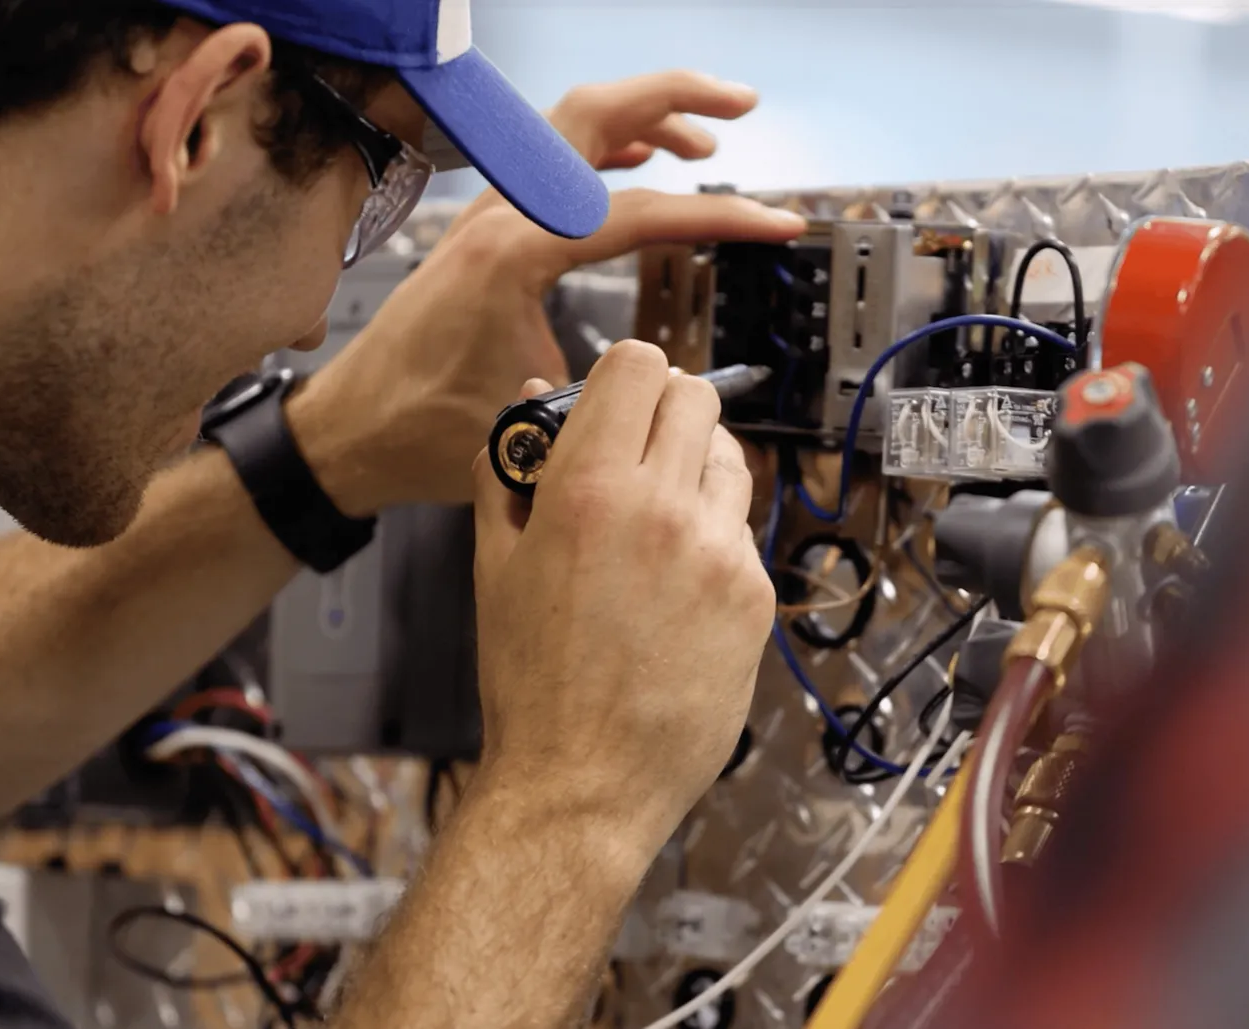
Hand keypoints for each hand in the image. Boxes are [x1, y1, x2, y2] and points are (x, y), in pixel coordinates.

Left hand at [290, 71, 807, 513]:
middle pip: (595, 115)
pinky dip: (603, 150)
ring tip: (704, 140)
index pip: (640, 211)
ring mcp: (486, 217)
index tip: (775, 223)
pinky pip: (552, 166)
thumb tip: (666, 381)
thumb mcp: (532, 419)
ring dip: (642, 118)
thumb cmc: (419, 430)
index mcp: (512, 253)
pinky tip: (636, 161)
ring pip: (571, 131)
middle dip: (676, 96)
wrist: (349, 434)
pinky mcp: (482, 232)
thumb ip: (605, 388)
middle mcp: (497, 216)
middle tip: (741, 105)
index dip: (721, 216)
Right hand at [470, 342, 775, 853]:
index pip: (639, 365)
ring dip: (697, 469)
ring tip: (658, 520)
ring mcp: (721, 555)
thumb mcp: (493, 564)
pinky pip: (741, 533)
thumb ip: (511, 468)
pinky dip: (713, 538)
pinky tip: (676, 585)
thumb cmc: (530, 683)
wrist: (581, 784)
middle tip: (639, 448)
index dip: (625, 372)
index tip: (617, 396)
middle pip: (696, 397)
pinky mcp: (754, 598)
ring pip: (730, 461)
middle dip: (665, 410)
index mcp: (591, 490)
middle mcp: (666, 510)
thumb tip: (533, 403)